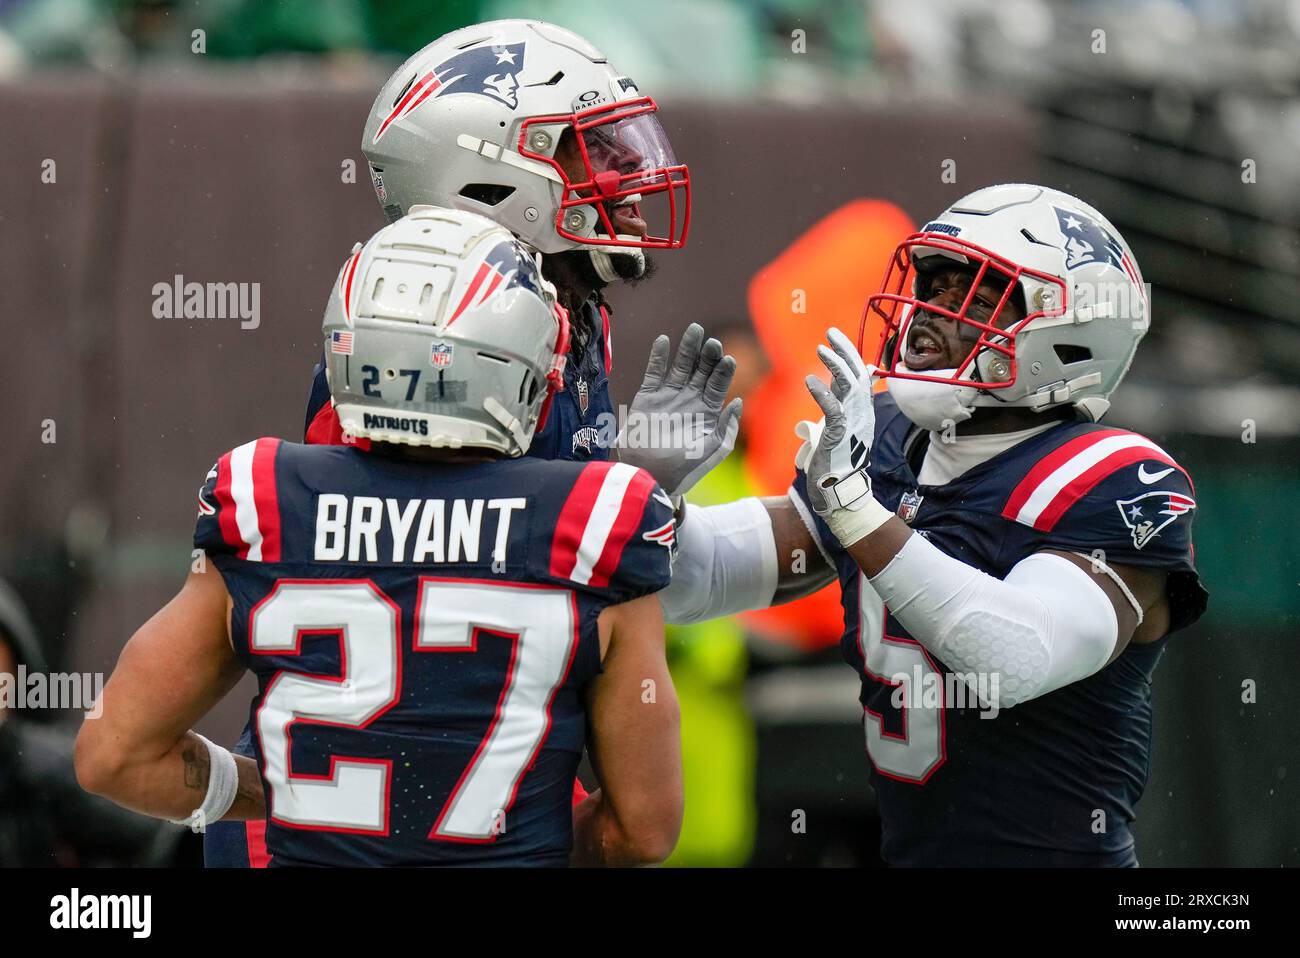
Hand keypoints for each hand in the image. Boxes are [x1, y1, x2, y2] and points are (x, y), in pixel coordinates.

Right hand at [615, 323, 742, 497]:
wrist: (650, 474)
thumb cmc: (685, 467)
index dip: (724, 371)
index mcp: (708, 410)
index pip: (719, 384)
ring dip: (688, 348)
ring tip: (695, 330)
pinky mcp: (648, 396)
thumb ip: (727, 427)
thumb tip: (738, 401)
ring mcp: (669, 396)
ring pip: (680, 365)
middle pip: (702, 370)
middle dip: (708, 355)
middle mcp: (690, 399)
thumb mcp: (713, 449)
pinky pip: (654, 371)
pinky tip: (663, 340)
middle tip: (713, 342)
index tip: (728, 359)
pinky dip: (658, 356)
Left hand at [802, 327, 876, 516]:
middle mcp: (861, 413)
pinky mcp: (839, 435)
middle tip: (829, 332)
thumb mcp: (838, 428)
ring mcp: (853, 424)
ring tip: (821, 348)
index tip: (834, 337)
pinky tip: (810, 379)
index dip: (848, 353)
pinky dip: (822, 392)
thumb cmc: (835, 462)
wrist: (838, 492)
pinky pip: (833, 409)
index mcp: (862, 411)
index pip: (859, 374)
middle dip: (845, 350)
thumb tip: (831, 389)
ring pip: (849, 386)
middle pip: (857, 373)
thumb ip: (838, 406)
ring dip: (835, 365)